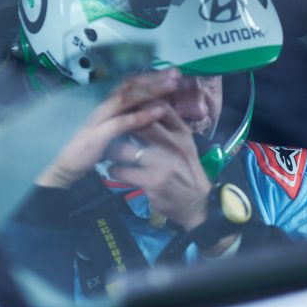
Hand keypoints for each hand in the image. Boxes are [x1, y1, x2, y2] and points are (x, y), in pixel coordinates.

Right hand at [36, 69, 180, 188]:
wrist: (64, 168)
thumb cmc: (90, 149)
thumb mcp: (111, 130)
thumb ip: (125, 118)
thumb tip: (149, 109)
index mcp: (104, 103)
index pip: (128, 83)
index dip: (149, 76)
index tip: (171, 73)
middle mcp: (100, 105)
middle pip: (130, 86)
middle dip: (154, 78)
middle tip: (176, 73)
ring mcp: (98, 118)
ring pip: (127, 98)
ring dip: (151, 91)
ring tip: (172, 85)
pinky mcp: (97, 134)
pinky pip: (122, 122)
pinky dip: (142, 116)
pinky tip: (159, 111)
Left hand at [107, 102, 211, 230]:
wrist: (197, 202)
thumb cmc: (186, 169)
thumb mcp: (185, 144)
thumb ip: (168, 126)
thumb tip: (145, 106)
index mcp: (182, 132)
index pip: (158, 107)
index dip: (137, 104)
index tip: (124, 108)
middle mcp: (174, 145)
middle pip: (138, 124)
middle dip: (120, 126)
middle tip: (109, 130)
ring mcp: (163, 164)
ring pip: (124, 149)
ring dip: (112, 150)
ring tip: (109, 152)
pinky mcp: (153, 182)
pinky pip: (121, 171)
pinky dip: (114, 170)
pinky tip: (116, 170)